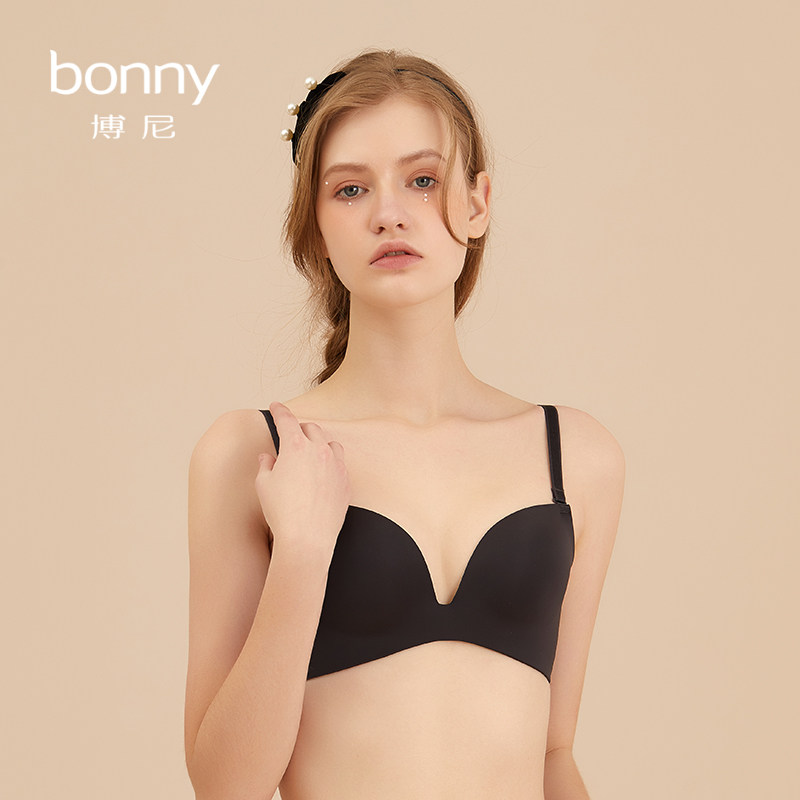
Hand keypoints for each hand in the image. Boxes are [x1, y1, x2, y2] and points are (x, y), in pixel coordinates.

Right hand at [255, 401, 350, 557]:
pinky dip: (331, 462)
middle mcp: (319, 451)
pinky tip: (323, 471)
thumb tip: (268, 457)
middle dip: (300, 428)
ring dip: (319, 443)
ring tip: (310, 451)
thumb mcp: (264, 485)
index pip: (287, 420)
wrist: (307, 539)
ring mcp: (336, 466)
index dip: (279, 410)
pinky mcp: (346, 482)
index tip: (276, 406)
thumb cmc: (282, 513)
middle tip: (291, 433)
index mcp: (296, 446)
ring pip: (330, 443)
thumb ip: (266, 465)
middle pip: (311, 428)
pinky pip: (340, 464)